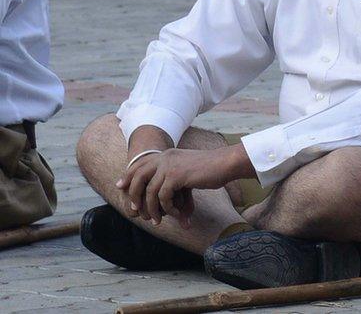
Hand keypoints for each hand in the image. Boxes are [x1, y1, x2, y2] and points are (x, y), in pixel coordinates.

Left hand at [117, 144, 251, 227]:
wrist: (226, 163)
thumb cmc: (211, 169)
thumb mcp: (188, 168)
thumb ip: (174, 177)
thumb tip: (166, 194)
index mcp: (167, 154)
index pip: (140, 163)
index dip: (128, 175)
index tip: (120, 186)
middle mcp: (165, 157)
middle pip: (138, 177)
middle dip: (134, 195)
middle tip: (135, 210)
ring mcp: (169, 166)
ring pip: (150, 192)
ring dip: (152, 209)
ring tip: (157, 220)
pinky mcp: (176, 176)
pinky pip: (163, 197)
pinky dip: (168, 209)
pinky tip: (175, 214)